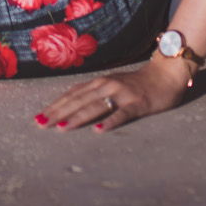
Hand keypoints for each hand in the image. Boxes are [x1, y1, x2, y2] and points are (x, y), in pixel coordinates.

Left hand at [34, 59, 190, 131]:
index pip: (72, 95)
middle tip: (41, 124)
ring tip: (62, 128)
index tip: (39, 117)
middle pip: (78, 100)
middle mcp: (107, 85)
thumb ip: (94, 93)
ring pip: (95, 106)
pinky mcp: (138, 104)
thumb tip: (71, 103)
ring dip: (77, 117)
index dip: (55, 105)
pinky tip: (99, 130)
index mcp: (99, 82)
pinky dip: (109, 121)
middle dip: (58, 112)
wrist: (166, 74)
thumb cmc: (137, 83)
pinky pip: (122, 114)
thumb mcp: (111, 84)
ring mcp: (122, 94)